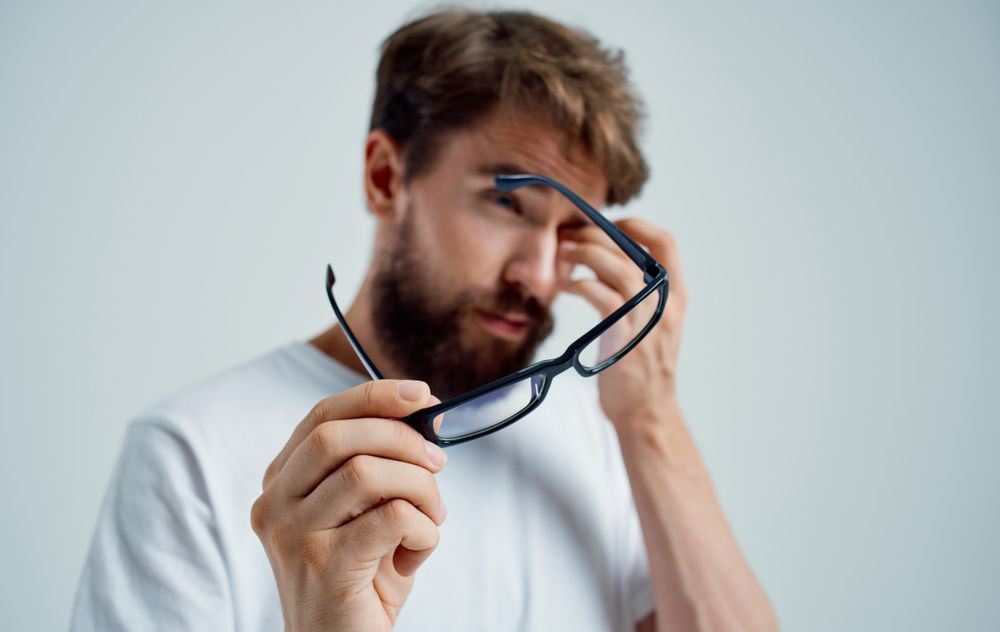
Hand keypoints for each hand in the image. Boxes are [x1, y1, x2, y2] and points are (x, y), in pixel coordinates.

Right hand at [251, 379, 447, 631]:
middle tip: (438, 460)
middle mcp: (275, 505)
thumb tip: (424, 413)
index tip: (421, 395)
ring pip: (367, 473)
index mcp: (281, 483)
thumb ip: (380, 465)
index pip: (322, 416)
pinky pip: (390, 518)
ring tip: (432, 515)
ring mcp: (293, 536)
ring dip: (419, 487)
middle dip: (402, 438)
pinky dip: (423, 528)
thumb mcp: (366, 512)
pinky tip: (418, 549)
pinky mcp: (323, 568)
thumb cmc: (361, 579)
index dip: (374, 396)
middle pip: (338, 436)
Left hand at [559, 218, 686, 431]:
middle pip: (633, 250)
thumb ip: (636, 292)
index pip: (667, 243)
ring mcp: (647, 321)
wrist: (647, 412)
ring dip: (586, 253)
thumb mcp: (649, 322)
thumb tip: (601, 258)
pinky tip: (567, 286)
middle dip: (597, 234)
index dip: (636, 225)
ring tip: (563, 253)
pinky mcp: (625, 339)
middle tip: (569, 236)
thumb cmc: (640, 367)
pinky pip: (602, 297)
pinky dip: (581, 284)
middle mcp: (665, 304)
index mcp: (675, 296)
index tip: (607, 224)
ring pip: (619, 268)